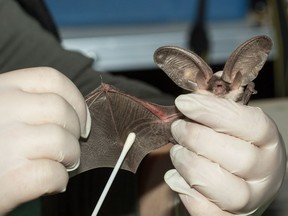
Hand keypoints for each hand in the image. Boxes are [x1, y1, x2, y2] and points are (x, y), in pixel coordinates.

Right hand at [0, 67, 90, 214]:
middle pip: (62, 111)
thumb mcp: (2, 111)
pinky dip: (58, 181)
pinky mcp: (8, 178)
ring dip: (70, 157)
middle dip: (75, 133)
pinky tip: (49, 183)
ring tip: (60, 165)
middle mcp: (1, 109)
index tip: (81, 120)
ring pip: (62, 141)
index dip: (76, 100)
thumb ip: (27, 105)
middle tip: (68, 147)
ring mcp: (5, 142)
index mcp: (0, 90)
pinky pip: (51, 174)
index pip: (51, 79)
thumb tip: (71, 113)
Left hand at [164, 94, 285, 214]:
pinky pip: (210, 214)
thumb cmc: (229, 144)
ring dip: (190, 166)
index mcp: (268, 142)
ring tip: (177, 152)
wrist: (237, 179)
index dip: (214, 112)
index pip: (251, 125)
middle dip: (197, 138)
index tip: (184, 102)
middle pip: (238, 158)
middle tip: (177, 128)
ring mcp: (250, 199)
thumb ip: (213, 106)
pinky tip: (175, 179)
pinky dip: (188, 196)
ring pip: (224, 188)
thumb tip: (193, 91)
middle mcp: (265, 173)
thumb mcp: (226, 122)